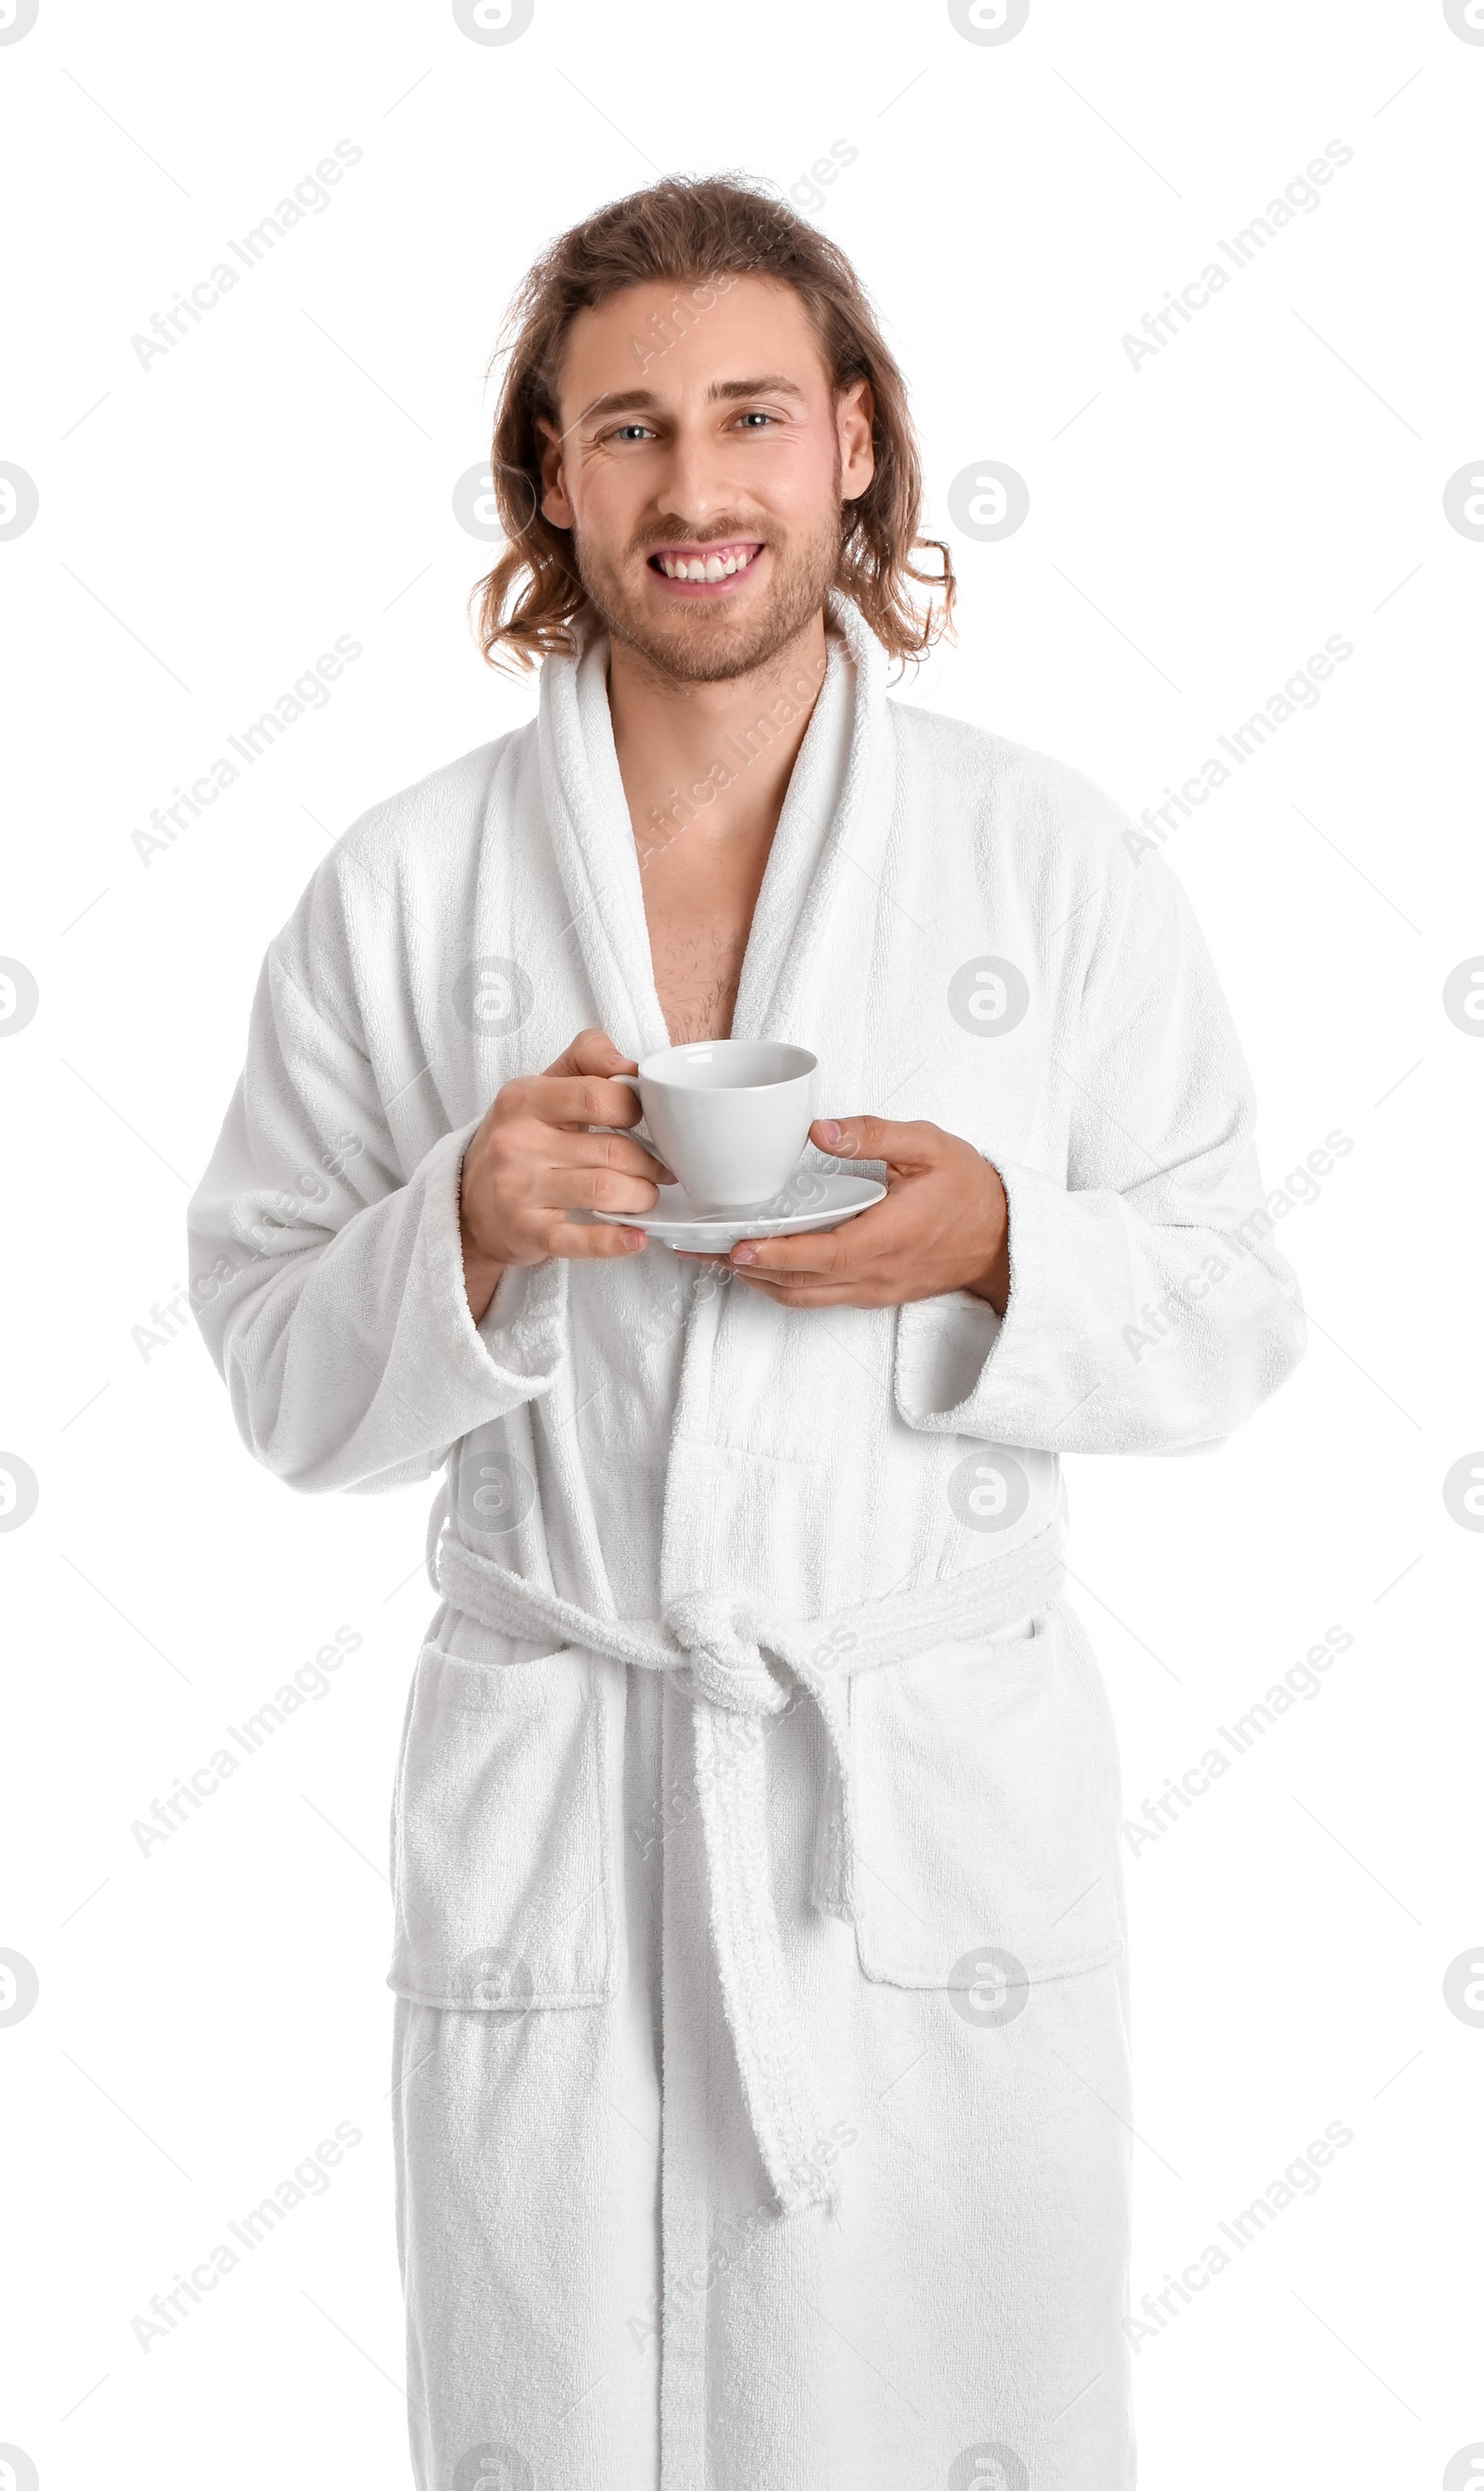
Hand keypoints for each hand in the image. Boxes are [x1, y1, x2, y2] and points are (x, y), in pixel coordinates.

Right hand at [458, 1028, 669, 1320]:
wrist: (467, 1203)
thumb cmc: (518, 1140)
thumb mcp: (539, 1089)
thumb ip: (584, 1060)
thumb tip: (628, 1065)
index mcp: (523, 1099)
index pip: (597, 1095)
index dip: (635, 1108)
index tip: (645, 1121)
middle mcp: (517, 1142)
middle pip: (612, 1150)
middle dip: (649, 1162)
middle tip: (659, 1169)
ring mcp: (519, 1190)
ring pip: (606, 1191)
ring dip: (641, 1197)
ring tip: (646, 1196)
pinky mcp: (526, 1232)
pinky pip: (581, 1239)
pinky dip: (616, 1241)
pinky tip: (635, 1238)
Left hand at [677, 1115, 1009, 1313]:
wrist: (1005, 1237)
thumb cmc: (969, 1187)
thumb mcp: (930, 1145)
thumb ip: (875, 1134)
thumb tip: (821, 1130)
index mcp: (892, 1236)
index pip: (825, 1255)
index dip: (779, 1255)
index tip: (739, 1248)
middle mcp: (879, 1273)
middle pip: (802, 1284)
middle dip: (748, 1269)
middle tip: (701, 1248)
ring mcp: (876, 1290)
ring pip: (806, 1297)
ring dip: (760, 1282)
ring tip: (717, 1257)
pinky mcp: (874, 1294)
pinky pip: (821, 1298)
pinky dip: (785, 1286)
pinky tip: (762, 1266)